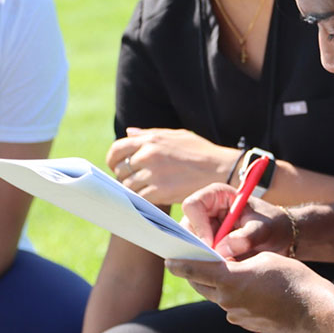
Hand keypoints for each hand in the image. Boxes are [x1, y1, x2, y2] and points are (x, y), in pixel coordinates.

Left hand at [107, 127, 235, 204]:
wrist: (220, 169)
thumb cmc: (200, 152)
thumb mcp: (176, 135)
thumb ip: (150, 134)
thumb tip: (129, 133)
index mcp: (150, 140)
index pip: (117, 149)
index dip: (113, 160)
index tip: (117, 166)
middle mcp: (148, 155)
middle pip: (120, 169)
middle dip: (125, 176)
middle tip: (136, 181)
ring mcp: (152, 174)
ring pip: (127, 185)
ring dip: (133, 189)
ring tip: (146, 190)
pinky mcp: (159, 191)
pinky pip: (139, 198)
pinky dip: (142, 199)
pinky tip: (153, 198)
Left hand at [165, 251, 330, 332]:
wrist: (315, 311)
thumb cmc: (293, 278)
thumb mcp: (263, 259)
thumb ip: (238, 262)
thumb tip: (226, 270)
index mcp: (229, 280)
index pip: (195, 269)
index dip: (180, 263)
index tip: (168, 259)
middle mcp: (227, 301)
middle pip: (201, 285)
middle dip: (195, 273)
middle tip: (190, 262)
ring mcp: (236, 315)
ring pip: (217, 297)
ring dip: (217, 285)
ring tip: (224, 272)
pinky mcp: (246, 324)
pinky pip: (232, 308)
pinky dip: (234, 297)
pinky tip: (249, 290)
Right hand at [180, 183, 293, 258]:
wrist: (282, 239)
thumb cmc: (274, 225)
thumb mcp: (264, 229)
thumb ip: (246, 237)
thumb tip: (222, 251)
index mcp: (217, 196)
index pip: (193, 206)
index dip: (198, 225)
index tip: (211, 245)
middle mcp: (206, 212)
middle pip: (186, 228)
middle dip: (196, 247)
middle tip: (212, 263)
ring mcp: (204, 231)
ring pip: (189, 246)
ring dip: (202, 259)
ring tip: (221, 269)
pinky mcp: (207, 248)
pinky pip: (198, 259)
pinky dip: (207, 267)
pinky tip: (221, 275)